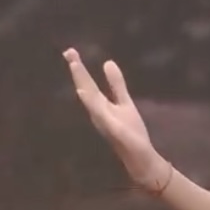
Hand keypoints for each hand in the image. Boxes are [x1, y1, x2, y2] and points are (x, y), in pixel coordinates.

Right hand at [62, 48, 169, 189]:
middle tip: (69, 53)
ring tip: (77, 70)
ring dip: (86, 88)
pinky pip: (107, 120)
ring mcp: (107, 124)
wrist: (141, 159)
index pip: (88, 84)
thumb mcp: (124, 103)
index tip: (70, 51)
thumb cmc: (131, 132)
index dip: (79, 68)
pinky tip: (93, 100)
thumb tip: (107, 62)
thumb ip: (116, 84)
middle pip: (87, 90)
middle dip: (79, 73)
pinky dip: (99, 109)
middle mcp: (99, 114)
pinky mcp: (118, 133)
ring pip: (93, 104)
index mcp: (101, 106)